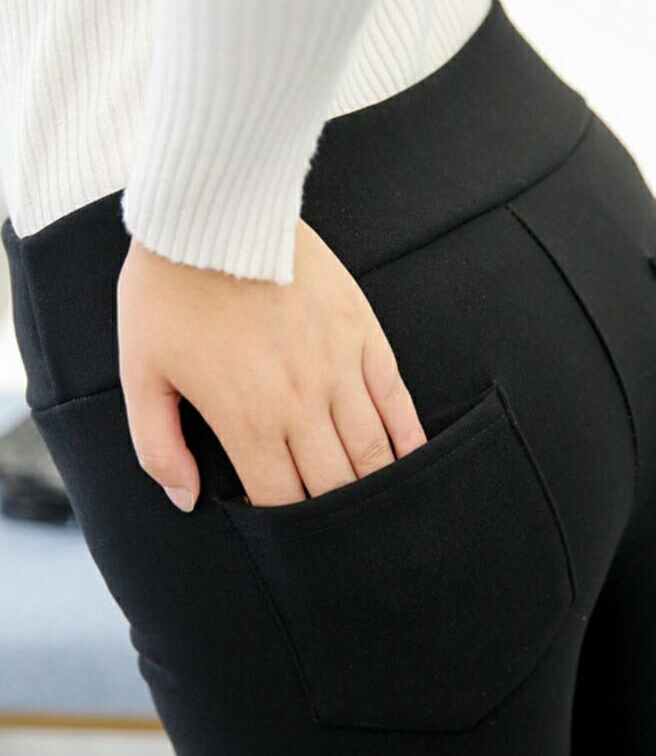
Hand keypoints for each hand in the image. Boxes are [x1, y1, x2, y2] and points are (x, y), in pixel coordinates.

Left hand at [116, 219, 426, 510]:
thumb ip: (158, 444)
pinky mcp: (361, 332)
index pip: (281, 500)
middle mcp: (302, 401)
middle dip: (338, 519)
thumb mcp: (141, 370)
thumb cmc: (169, 291)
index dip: (289, 531)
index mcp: (247, 418)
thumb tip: (185, 498)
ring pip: (372, 449)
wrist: (213, 215)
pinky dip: (408, 436)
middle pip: (334, 485)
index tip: (295, 541)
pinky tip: (414, 460)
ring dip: (378, 488)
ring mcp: (339, 366)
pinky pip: (394, 397)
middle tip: (344, 539)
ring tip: (381, 513)